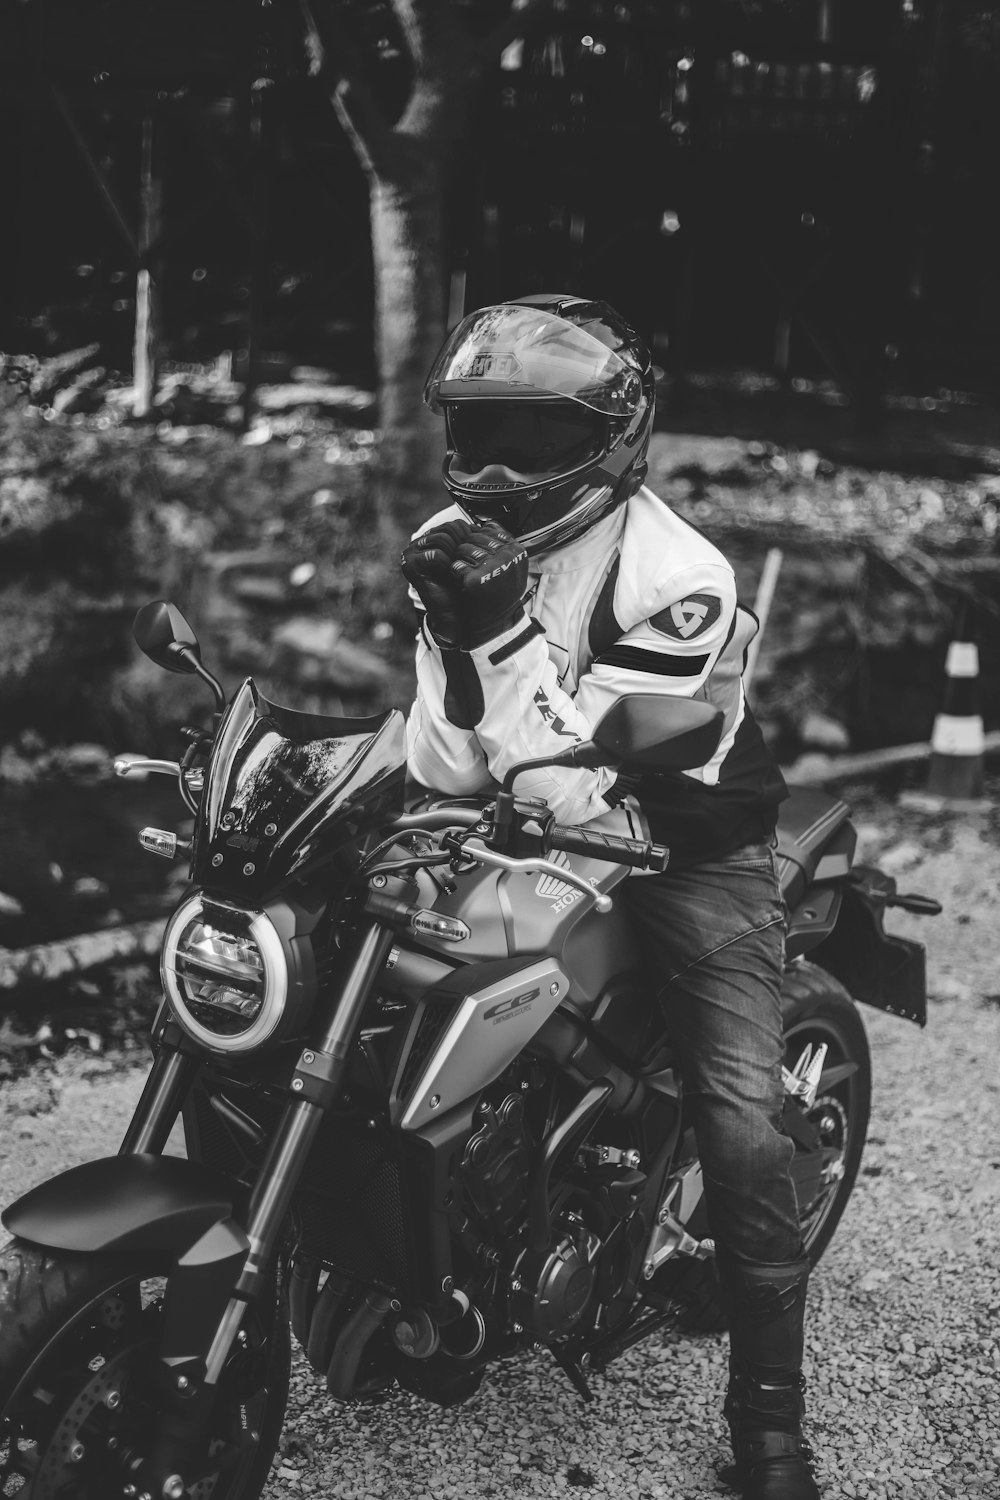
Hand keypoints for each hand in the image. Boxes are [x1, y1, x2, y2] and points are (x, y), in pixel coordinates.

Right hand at [400, 522, 469, 646]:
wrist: (455, 616)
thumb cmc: (463, 589)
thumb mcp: (468, 560)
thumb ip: (469, 541)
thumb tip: (485, 524)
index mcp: (431, 539)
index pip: (453, 525)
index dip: (470, 538)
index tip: (476, 554)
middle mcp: (418, 544)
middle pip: (448, 527)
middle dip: (463, 544)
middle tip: (467, 563)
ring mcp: (411, 553)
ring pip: (442, 538)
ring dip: (456, 555)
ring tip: (459, 569)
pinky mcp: (410, 565)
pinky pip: (436, 555)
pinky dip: (448, 565)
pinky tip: (451, 575)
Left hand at [448, 521, 529, 647]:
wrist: (497, 626)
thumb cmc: (502, 596)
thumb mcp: (511, 567)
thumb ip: (503, 544)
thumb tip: (488, 523)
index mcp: (517, 551)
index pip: (490, 530)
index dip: (479, 542)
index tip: (481, 557)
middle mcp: (508, 557)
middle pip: (475, 537)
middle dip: (468, 550)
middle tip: (471, 568)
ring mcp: (492, 568)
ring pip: (463, 549)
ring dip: (460, 560)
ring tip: (467, 576)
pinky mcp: (476, 580)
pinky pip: (456, 565)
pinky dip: (454, 574)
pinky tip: (462, 584)